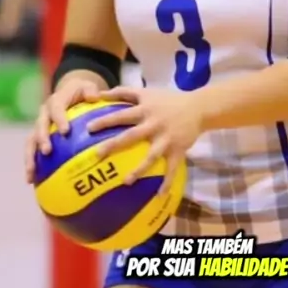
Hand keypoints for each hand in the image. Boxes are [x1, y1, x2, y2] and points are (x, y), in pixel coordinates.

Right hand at [24, 77, 100, 183]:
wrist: (69, 92)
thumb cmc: (82, 92)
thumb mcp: (87, 87)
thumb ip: (91, 91)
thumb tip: (95, 96)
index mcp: (56, 101)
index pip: (57, 109)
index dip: (60, 119)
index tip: (65, 131)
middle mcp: (44, 114)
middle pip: (39, 127)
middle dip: (42, 139)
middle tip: (47, 152)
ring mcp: (39, 127)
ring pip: (30, 142)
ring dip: (30, 158)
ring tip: (30, 175)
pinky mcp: (38, 138)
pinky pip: (32, 152)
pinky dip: (32, 166)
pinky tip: (32, 182)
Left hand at [87, 86, 203, 190]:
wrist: (198, 107)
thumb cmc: (167, 100)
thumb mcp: (147, 92)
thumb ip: (123, 92)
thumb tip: (99, 94)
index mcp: (145, 110)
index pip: (121, 115)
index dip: (106, 121)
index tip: (89, 128)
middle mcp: (154, 124)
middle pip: (131, 136)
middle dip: (114, 145)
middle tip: (97, 154)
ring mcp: (166, 138)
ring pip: (151, 156)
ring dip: (139, 169)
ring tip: (126, 182)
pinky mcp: (178, 150)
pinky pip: (172, 168)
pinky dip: (167, 182)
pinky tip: (159, 195)